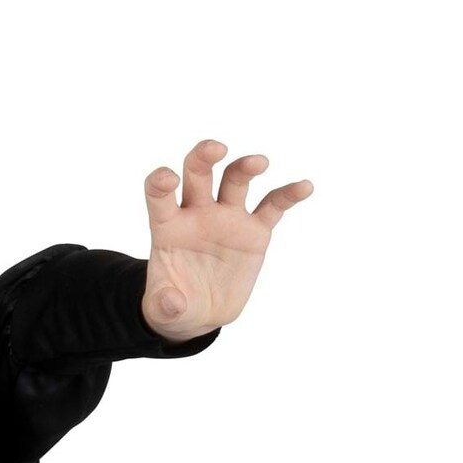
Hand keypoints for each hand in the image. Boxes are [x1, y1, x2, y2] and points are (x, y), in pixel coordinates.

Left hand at [141, 138, 312, 340]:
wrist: (202, 313)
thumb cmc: (175, 305)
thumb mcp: (163, 312)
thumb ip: (164, 305)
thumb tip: (173, 301)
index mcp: (168, 227)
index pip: (159, 194)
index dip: (160, 181)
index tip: (169, 178)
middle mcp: (198, 213)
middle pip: (198, 172)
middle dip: (204, 156)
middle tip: (217, 149)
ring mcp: (228, 218)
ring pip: (235, 180)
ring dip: (246, 166)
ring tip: (259, 163)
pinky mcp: (254, 230)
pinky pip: (273, 205)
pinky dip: (288, 194)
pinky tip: (304, 187)